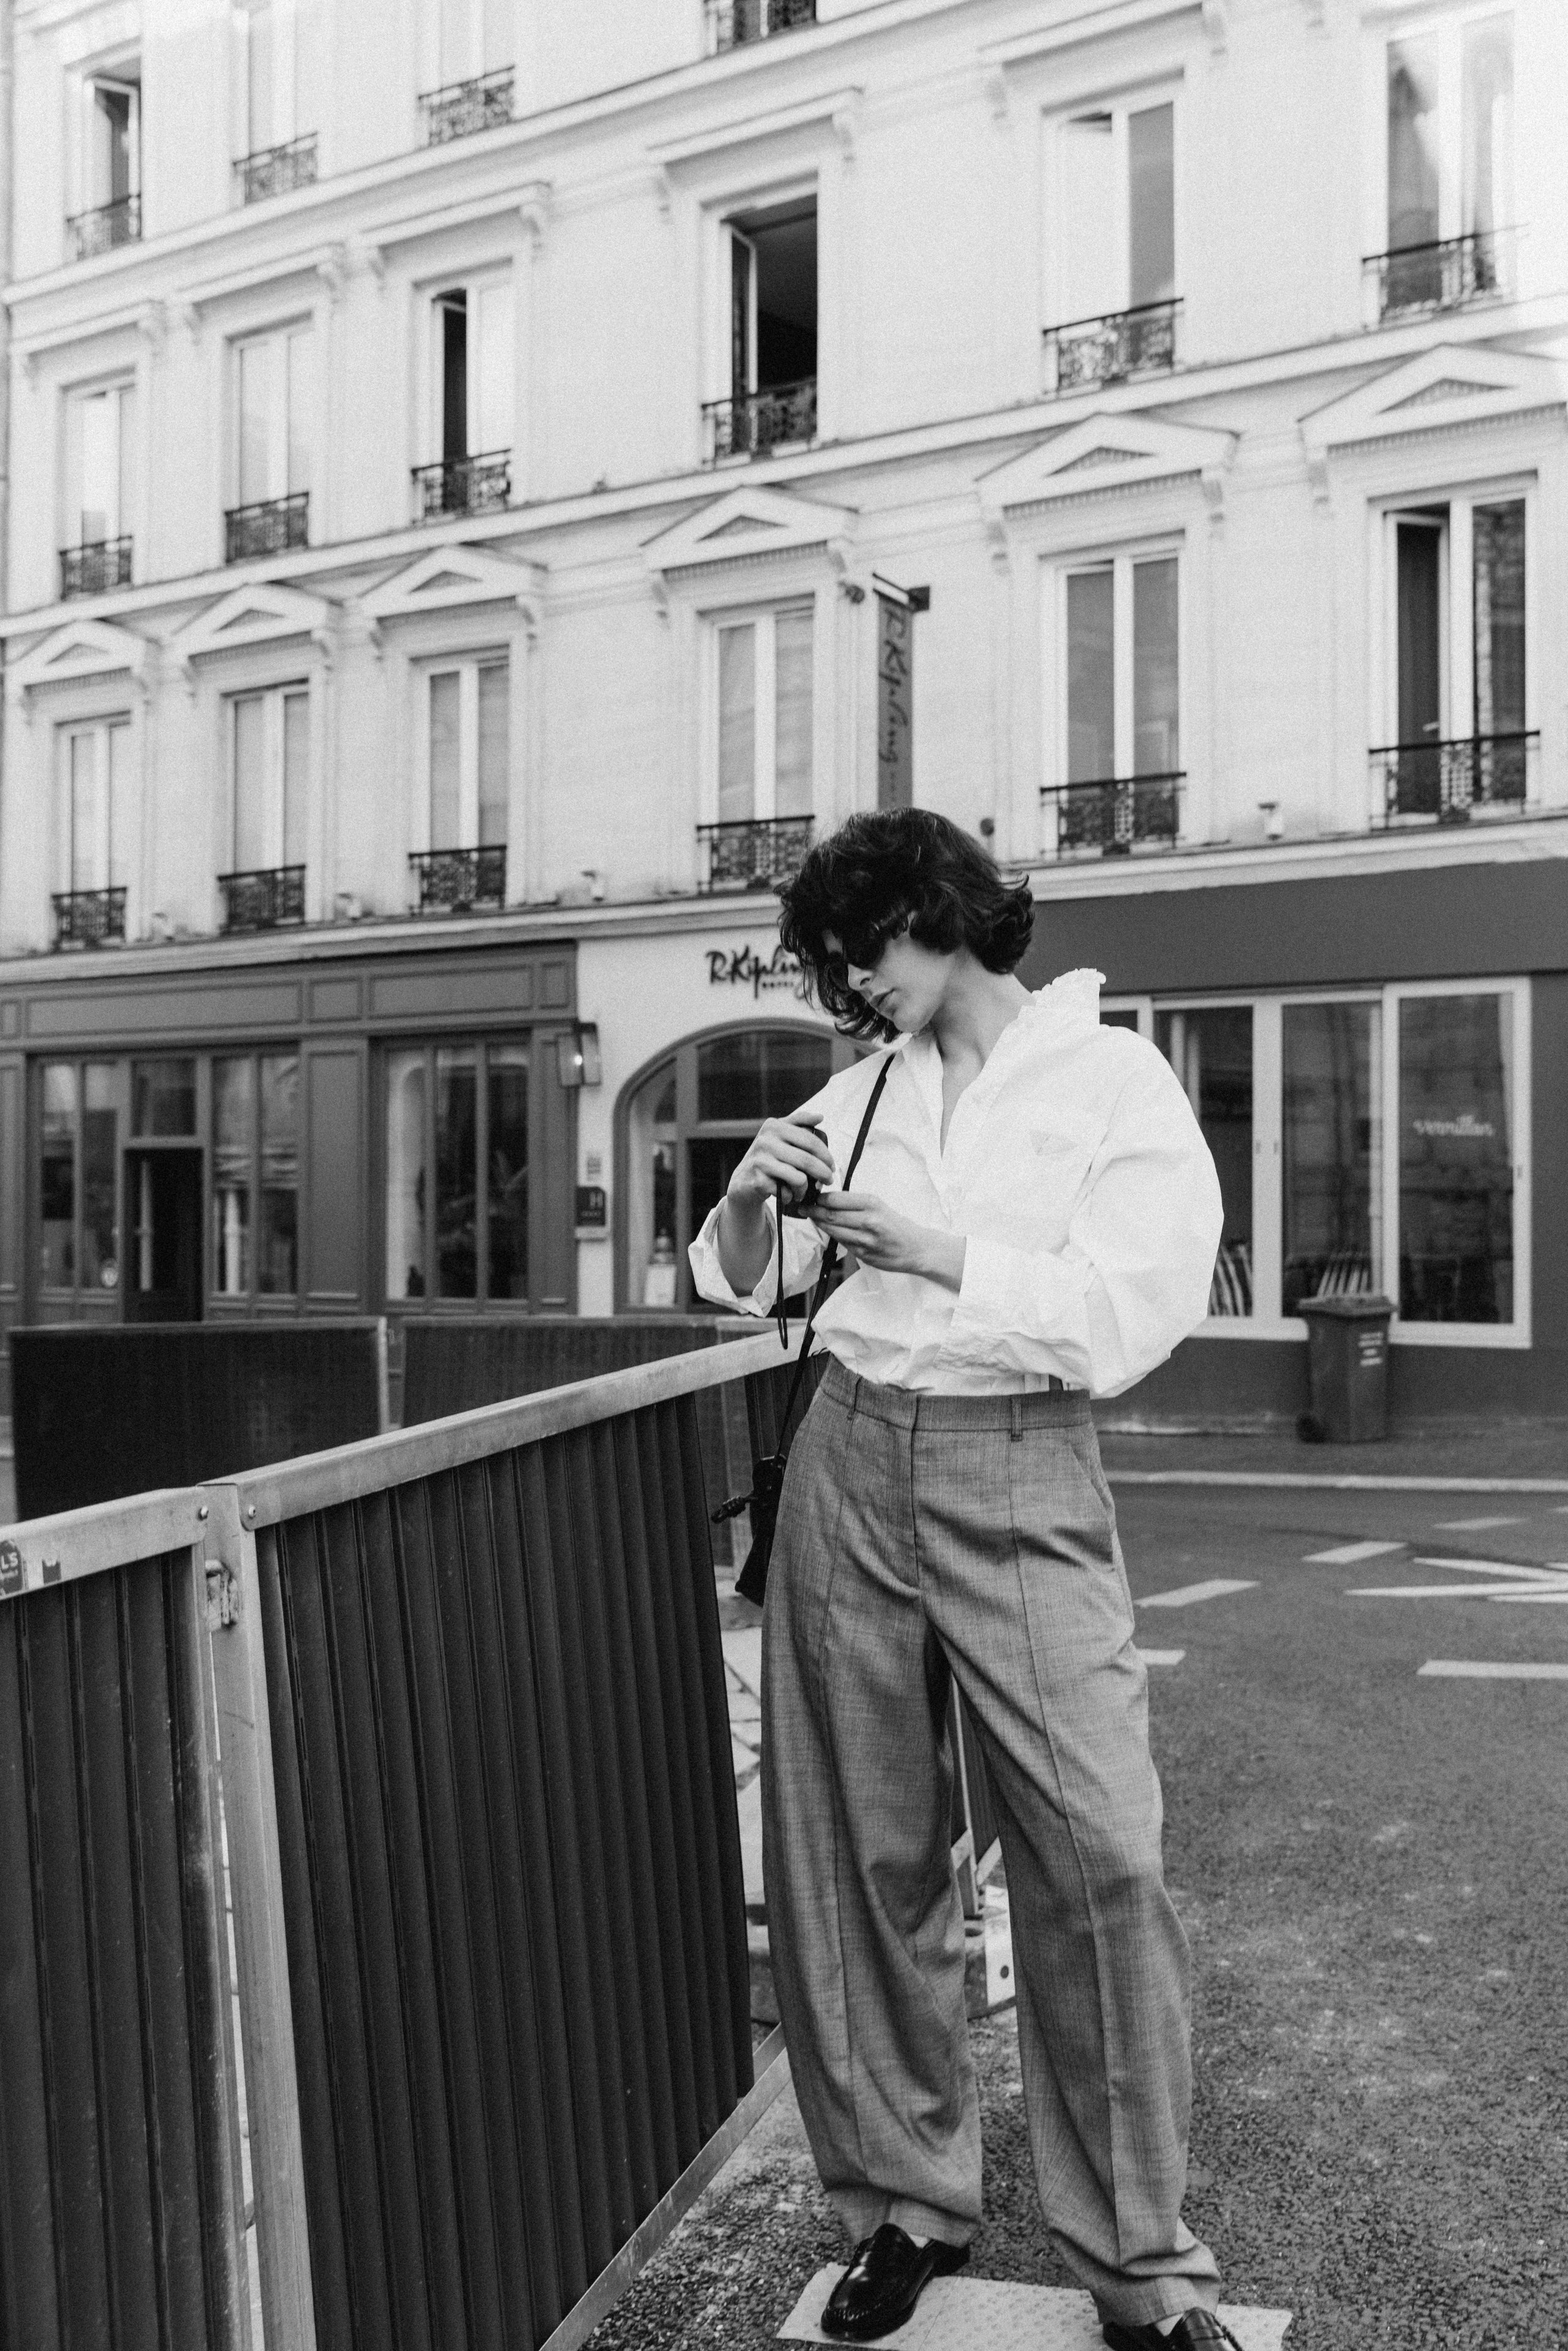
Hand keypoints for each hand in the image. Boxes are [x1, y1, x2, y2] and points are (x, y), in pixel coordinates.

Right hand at [726, 1111, 835, 1211]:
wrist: (742, 1180)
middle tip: (829, 1181)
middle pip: (807, 1160)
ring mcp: (760, 1161)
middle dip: (823, 1173)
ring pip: (799, 1178)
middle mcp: (765, 1141)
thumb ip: (799, 1123)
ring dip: (806, 1189)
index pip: (810, 1140)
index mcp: (774, 1126)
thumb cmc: (767, 1157)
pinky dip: (790, 1196)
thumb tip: (820, 1117)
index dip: (826, 1155)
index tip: (832, 1165)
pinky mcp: (757, 1181)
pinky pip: (786, 1192)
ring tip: (803, 1191)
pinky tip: (787, 1195)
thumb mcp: (779, 1135)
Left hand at [808, 1189, 966, 1290]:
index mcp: (872, 1204)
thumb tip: (828, 1200)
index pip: (836, 1199)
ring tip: (812, 1218)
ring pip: (833, 1231)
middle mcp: (869, 1221)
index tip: (810, 1197)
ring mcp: (866, 1240)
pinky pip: (843, 1244)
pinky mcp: (864, 1255)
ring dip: (820, 1225)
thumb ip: (855, 1204)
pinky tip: (830, 1232)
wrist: (917, 1249)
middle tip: (802, 1208)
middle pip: (830, 1216)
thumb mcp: (879, 1206)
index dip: (819, 1199)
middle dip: (813, 1211)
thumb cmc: (897, 1225)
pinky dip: (834, 1237)